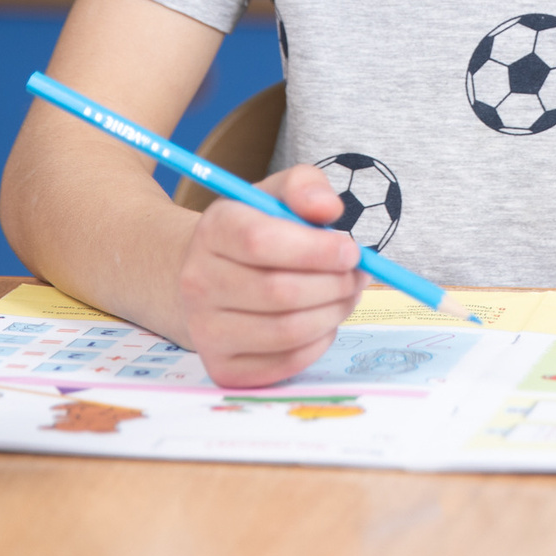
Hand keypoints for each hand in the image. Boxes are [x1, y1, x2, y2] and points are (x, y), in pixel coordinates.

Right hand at [175, 164, 362, 388]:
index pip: (260, 242)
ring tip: (346, 296)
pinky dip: (318, 343)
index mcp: (212, 231)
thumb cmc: (254, 232)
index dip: (315, 249)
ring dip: (332, 314)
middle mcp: (197, 282)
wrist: (211, 277)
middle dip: (334, 285)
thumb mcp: (276, 194)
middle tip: (358, 276)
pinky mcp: (222, 367)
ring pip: (286, 331)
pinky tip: (323, 321)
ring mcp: (205, 330)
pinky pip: (285, 364)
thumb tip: (328, 209)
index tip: (350, 250)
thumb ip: (305, 187)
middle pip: (278, 292)